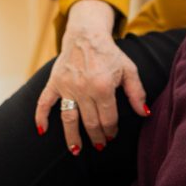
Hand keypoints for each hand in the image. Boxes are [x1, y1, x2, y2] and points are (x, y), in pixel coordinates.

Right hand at [35, 0, 148, 154]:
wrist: (87, 35)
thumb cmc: (110, 54)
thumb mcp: (129, 70)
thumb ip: (137, 93)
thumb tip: (144, 114)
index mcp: (103, 87)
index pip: (108, 118)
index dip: (112, 130)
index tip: (112, 136)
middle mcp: (84, 89)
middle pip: (90, 122)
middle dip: (96, 136)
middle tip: (100, 144)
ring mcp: (67, 86)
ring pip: (68, 119)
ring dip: (72, 137)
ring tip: (76, 151)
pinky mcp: (54, 82)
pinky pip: (44, 102)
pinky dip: (41, 117)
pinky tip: (42, 130)